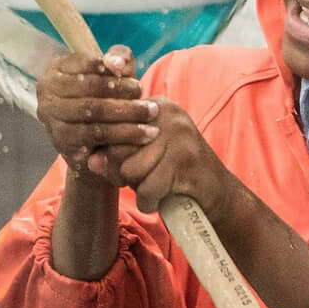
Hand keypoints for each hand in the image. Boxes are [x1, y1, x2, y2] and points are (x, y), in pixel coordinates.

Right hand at [35, 46, 153, 180]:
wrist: (92, 144)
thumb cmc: (103, 99)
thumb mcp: (112, 75)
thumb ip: (118, 59)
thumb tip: (117, 63)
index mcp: (56, 70)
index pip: (84, 64)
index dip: (113, 73)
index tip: (137, 84)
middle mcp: (47, 93)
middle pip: (90, 92)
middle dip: (125, 99)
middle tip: (152, 107)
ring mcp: (52, 119)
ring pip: (93, 117)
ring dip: (127, 122)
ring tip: (152, 126)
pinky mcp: (61, 142)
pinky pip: (94, 139)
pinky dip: (120, 138)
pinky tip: (141, 139)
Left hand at [94, 92, 236, 218]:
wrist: (216, 192)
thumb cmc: (172, 172)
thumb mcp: (142, 156)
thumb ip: (115, 153)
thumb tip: (91, 162)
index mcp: (153, 106)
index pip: (112, 126)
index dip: (108, 153)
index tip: (119, 167)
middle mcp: (166, 114)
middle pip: (118, 146)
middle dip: (120, 172)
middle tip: (133, 182)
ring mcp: (179, 135)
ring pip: (131, 169)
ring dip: (137, 188)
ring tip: (151, 187)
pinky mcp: (187, 160)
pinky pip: (149, 187)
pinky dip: (149, 201)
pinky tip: (159, 199)